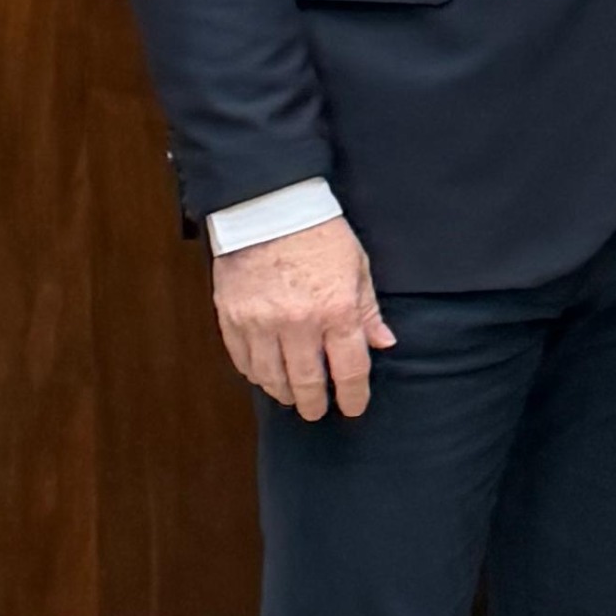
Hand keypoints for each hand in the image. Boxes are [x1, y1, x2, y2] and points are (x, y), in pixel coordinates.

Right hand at [211, 215, 395, 418]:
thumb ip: (368, 310)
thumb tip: (383, 343)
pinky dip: (256, 374)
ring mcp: (261, 323)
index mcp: (336, 310)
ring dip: (284, 393)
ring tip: (292, 396)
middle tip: (318, 410)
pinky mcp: (233, 318)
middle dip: (316, 404)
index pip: (350, 370)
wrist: (269, 205)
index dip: (354, 396)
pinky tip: (265, 375)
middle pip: (308, 383)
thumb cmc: (318, 231)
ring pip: (272, 379)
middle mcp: (299, 323)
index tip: (354, 406)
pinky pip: (243, 361)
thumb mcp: (357, 266)